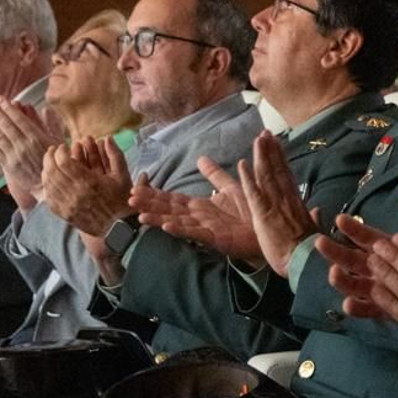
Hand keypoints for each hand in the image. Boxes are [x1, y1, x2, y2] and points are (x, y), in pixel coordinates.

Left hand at [0, 96, 58, 198]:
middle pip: (5, 124)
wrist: (50, 186)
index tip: (0, 98)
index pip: (18, 118)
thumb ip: (51, 124)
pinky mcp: (8, 165)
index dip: (8, 107)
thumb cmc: (56, 163)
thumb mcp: (58, 142)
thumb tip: (45, 109)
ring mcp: (14, 155)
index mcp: (36, 137)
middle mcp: (23, 144)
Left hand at [41, 137, 132, 235]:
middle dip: (51, 157)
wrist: (118, 228)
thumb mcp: (123, 176)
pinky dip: (47, 185)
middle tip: (53, 150)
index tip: (64, 146)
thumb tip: (107, 137)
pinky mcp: (64, 214)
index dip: (61, 151)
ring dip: (47, 169)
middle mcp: (75, 194)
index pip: (64, 161)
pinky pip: (49, 197)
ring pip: (48, 183)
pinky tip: (50, 179)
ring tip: (50, 162)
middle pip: (53, 170)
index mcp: (89, 183)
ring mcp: (67, 205)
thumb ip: (115, 155)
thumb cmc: (122, 201)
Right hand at [132, 156, 262, 263]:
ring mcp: (205, 229)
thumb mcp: (230, 188)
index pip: (173, 199)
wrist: (268, 228)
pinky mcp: (215, 239)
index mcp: (200, 206)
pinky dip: (180, 230)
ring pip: (177, 222)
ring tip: (140, 216)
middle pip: (169, 210)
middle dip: (149, 205)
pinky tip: (166, 226)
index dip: (155, 194)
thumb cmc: (250, 212)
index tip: (136, 189)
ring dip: (158, 219)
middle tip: (128, 199)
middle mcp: (198, 218)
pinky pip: (195, 233)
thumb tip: (200, 158)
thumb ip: (214, 175)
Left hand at [240, 130, 316, 277]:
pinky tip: (242, 164)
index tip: (277, 143)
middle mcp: (286, 199)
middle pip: (276, 169)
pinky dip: (247, 178)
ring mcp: (275, 205)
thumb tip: (319, 211)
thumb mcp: (315, 231)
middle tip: (265, 132)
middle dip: (270, 150)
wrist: (306, 262)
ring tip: (257, 139)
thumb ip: (314, 218)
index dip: (281, 158)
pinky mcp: (263, 214)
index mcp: (296, 203)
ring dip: (261, 156)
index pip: (287, 175)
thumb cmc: (312, 251)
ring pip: (266, 175)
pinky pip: (253, 193)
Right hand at [319, 211, 397, 319]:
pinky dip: (358, 307)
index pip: (368, 237)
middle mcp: (382, 269)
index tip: (340, 220)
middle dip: (336, 250)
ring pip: (355, 284)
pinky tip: (349, 304)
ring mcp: (383, 289)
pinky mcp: (388, 309)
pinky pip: (369, 309)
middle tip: (321, 242)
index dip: (354, 228)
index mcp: (392, 250)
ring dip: (342, 278)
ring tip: (334, 273)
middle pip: (353, 258)